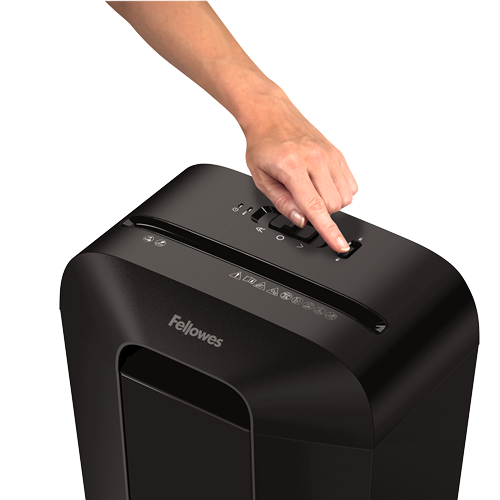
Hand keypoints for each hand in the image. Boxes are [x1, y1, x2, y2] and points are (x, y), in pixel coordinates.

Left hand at [241, 86, 357, 252]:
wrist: (271, 114)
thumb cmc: (263, 144)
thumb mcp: (261, 178)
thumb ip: (282, 202)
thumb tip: (301, 220)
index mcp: (292, 166)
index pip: (316, 206)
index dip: (329, 230)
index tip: (340, 245)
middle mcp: (315, 159)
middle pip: (333, 205)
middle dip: (320, 212)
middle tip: (301, 199)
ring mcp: (330, 154)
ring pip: (345, 197)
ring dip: (331, 202)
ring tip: (312, 190)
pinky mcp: (338, 153)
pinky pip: (351, 185)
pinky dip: (340, 192)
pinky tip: (322, 184)